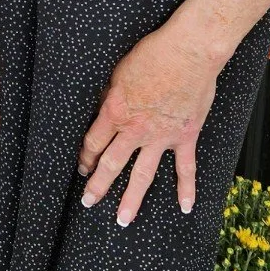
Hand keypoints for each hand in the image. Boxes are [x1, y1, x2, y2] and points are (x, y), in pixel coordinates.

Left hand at [77, 24, 217, 224]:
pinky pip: (185, 168)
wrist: (189, 51)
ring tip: (122, 220)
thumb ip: (109, 94)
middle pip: (111, 163)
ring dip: (131, 199)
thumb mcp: (117, 71)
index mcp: (115, 111)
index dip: (85, 157)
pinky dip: (186, 188)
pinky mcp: (184, 136)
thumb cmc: (153, 54)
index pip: (93, 142)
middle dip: (97, 185)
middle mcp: (135, 130)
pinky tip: (184, 208)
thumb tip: (99, 107)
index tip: (81, 167)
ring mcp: (161, 137)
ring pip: (142, 174)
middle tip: (88, 201)